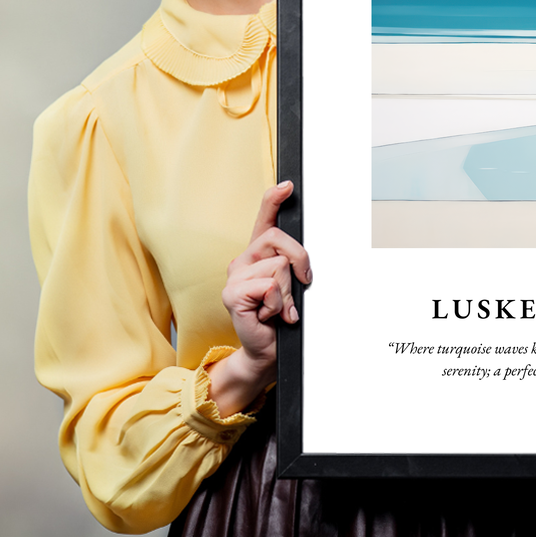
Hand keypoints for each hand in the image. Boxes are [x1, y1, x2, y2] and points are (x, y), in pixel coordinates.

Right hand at [207, 181, 311, 415]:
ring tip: (279, 308)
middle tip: (301, 285)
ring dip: (288, 292)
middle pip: (279, 239)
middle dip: (300, 261)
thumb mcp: (292, 285)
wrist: (267, 350)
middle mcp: (243, 260)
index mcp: (258, 254)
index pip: (264, 219)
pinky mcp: (232, 294)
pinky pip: (269, 286)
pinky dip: (278, 304)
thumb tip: (303, 258)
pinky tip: (269, 315)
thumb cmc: (280, 317)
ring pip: (279, 266)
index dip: (274, 199)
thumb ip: (293, 265)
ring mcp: (234, 276)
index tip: (288, 185)